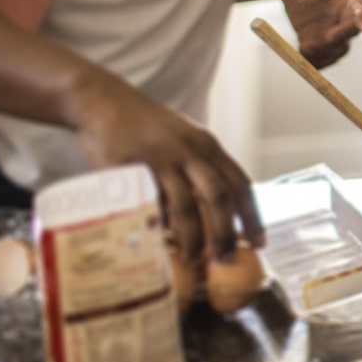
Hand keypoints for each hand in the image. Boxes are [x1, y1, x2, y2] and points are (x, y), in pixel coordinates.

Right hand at [65, 72, 261, 264]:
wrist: (103, 101)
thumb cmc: (145, 127)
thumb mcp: (183, 139)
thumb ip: (199, 169)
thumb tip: (216, 213)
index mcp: (207, 145)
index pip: (239, 183)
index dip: (253, 215)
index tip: (258, 243)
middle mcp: (189, 151)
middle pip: (218, 197)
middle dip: (225, 233)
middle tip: (224, 261)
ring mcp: (159, 158)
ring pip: (185, 205)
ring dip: (192, 237)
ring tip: (192, 260)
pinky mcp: (129, 167)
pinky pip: (148, 204)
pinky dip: (157, 227)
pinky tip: (159, 243)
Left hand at [276, 0, 355, 66]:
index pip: (352, 16)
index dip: (345, 28)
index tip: (329, 35)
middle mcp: (339, 14)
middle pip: (346, 36)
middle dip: (334, 46)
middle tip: (316, 48)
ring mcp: (328, 26)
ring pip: (335, 48)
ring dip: (324, 55)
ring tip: (307, 54)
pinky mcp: (313, 33)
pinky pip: (317, 52)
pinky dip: (313, 58)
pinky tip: (302, 57)